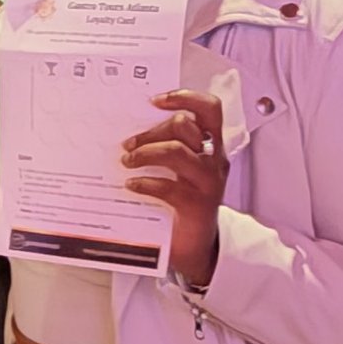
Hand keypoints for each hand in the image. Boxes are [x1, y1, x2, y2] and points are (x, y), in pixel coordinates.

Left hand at [120, 88, 227, 291]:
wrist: (196, 246)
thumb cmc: (183, 201)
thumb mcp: (180, 169)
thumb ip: (167, 147)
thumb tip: (130, 132)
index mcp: (212, 146)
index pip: (210, 109)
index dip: (185, 98)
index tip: (155, 101)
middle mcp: (215, 160)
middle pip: (185, 127)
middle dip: (151, 131)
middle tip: (127, 144)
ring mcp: (209, 182)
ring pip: (177, 152)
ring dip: (146, 153)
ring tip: (127, 161)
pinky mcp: (198, 205)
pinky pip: (169, 186)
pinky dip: (146, 183)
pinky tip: (132, 185)